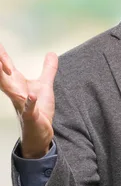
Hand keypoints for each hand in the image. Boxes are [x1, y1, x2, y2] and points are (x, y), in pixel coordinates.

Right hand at [0, 44, 56, 158]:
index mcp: (17, 85)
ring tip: (5, 66)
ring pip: (12, 91)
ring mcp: (22, 105)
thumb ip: (48, 69)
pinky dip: (30, 102)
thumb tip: (51, 53)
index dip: (1, 55)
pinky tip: (31, 96)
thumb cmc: (39, 109)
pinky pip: (29, 108)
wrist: (41, 132)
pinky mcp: (32, 116)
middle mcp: (16, 93)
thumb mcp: (45, 85)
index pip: (6, 67)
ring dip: (6, 80)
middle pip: (3, 76)